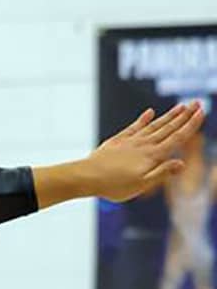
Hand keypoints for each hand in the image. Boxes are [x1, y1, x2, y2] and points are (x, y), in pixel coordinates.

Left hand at [84, 100, 203, 202]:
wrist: (87, 177)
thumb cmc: (114, 186)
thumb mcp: (141, 185)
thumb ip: (162, 173)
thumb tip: (182, 163)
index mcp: (153, 156)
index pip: (177, 138)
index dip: (190, 125)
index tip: (202, 112)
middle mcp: (144, 145)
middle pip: (168, 128)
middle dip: (184, 116)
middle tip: (197, 102)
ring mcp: (131, 141)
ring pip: (154, 126)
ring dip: (169, 116)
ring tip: (181, 106)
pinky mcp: (118, 141)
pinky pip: (134, 127)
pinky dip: (143, 120)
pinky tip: (150, 112)